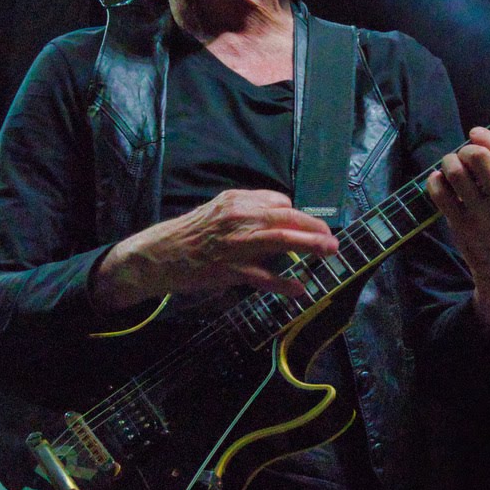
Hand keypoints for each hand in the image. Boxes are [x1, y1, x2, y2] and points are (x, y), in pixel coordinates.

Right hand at [94, 188, 338, 310]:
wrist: (156, 255)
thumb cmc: (187, 235)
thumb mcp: (216, 212)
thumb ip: (244, 213)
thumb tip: (277, 216)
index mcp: (236, 200)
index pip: (279, 201)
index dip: (298, 215)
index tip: (309, 226)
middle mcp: (239, 216)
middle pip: (288, 217)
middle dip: (315, 227)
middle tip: (332, 239)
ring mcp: (235, 242)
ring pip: (282, 240)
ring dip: (311, 246)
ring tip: (329, 252)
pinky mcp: (229, 269)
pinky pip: (264, 276)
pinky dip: (284, 283)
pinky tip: (298, 289)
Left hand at [426, 127, 489, 333]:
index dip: (485, 136)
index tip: (475, 133)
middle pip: (476, 156)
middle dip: (465, 149)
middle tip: (464, 156)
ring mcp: (480, 216)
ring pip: (454, 171)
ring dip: (448, 162)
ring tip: (451, 167)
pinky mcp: (460, 226)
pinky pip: (438, 193)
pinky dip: (435, 181)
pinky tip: (441, 182)